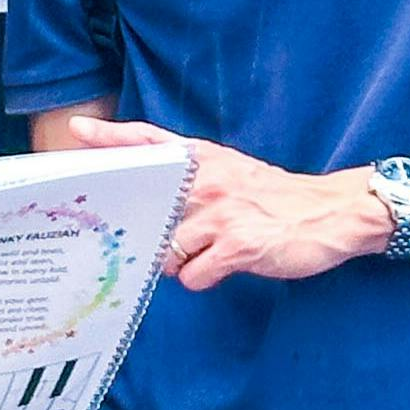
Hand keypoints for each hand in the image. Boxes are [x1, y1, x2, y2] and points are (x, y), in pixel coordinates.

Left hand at [65, 115, 387, 290]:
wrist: (332, 213)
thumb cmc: (275, 197)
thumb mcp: (231, 169)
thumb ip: (192, 177)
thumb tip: (149, 200)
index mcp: (204, 159)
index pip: (148, 140)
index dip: (110, 136)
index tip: (77, 131)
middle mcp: (207, 181)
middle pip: (147, 203)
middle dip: (139, 226)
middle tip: (140, 237)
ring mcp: (220, 213)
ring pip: (166, 249)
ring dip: (178, 260)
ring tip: (205, 252)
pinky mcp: (236, 246)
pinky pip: (192, 275)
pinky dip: (201, 278)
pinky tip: (221, 267)